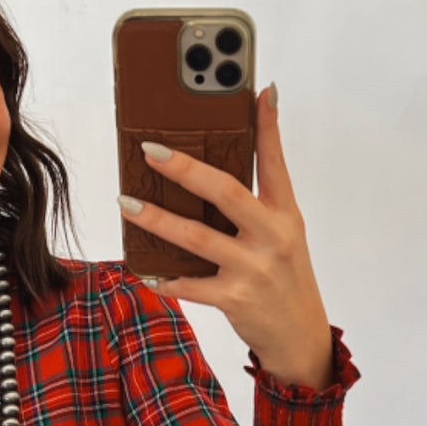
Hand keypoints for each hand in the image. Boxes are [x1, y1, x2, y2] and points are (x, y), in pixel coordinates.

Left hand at [117, 85, 333, 389]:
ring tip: (126, 202)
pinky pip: (190, 285)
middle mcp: (272, 236)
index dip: (266, 124)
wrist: (300, 337)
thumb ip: (259, 200)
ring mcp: (254, 269)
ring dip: (157, 219)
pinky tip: (143, 268)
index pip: (274, 160)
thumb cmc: (284, 279)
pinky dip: (163, 277)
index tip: (254, 88)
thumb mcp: (284, 233)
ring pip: (197, 237)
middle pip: (225, 192)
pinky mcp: (235, 300)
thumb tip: (223, 164)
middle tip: (149, 150)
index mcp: (284, 214)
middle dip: (184, 168)